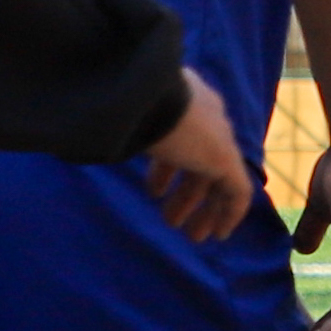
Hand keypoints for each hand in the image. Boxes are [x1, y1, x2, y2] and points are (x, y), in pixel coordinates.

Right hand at [135, 68, 252, 241]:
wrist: (146, 95)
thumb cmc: (122, 104)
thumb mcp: (119, 117)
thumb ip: (119, 131)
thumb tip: (93, 137)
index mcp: (184, 103)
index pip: (184, 139)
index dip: (168, 170)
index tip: (154, 192)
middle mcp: (207, 118)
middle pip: (201, 163)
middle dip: (186, 194)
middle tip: (170, 219)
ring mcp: (219, 138)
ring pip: (218, 180)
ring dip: (204, 209)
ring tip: (191, 235)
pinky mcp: (226, 159)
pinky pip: (237, 192)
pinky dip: (229, 213)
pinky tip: (218, 235)